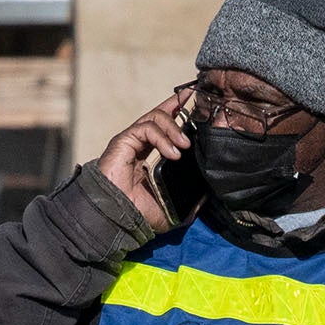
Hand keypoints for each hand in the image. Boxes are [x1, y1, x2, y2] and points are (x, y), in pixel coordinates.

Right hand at [93, 87, 193, 230]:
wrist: (117, 218)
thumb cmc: (138, 214)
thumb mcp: (172, 209)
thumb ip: (189, 201)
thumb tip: (207, 195)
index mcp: (148, 156)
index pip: (164, 128)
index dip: (179, 115)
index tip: (195, 106)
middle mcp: (139, 145)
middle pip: (159, 115)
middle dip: (178, 106)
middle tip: (196, 108)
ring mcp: (130, 141)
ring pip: (154, 118)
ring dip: (174, 127)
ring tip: (185, 144)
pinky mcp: (123, 141)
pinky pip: (145, 128)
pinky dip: (162, 137)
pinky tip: (173, 153)